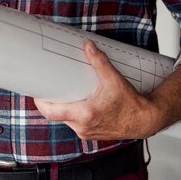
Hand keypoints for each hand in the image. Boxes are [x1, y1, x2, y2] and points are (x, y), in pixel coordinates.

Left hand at [34, 41, 156, 140]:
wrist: (144, 120)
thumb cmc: (131, 104)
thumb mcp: (114, 79)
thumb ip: (99, 62)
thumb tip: (88, 47)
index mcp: (85, 115)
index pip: (52, 112)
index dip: (40, 102)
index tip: (36, 91)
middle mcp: (83, 126)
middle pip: (57, 114)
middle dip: (52, 101)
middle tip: (49, 85)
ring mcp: (86, 131)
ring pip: (65, 119)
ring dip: (62, 107)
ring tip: (62, 91)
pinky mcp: (91, 132)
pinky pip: (74, 122)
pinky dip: (72, 112)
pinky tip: (76, 101)